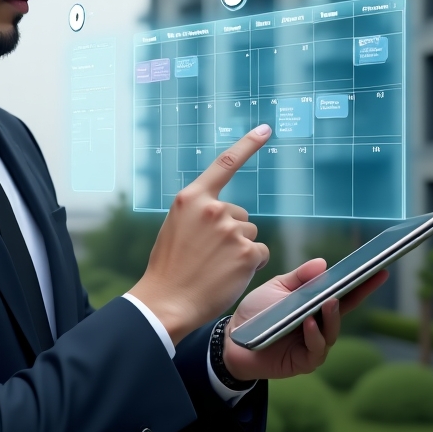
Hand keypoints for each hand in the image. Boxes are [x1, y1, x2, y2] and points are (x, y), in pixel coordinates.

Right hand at [129, 126, 271, 345]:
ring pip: (250, 234)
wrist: (166, 302)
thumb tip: (225, 212)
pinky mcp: (246, 252)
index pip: (225, 164)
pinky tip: (228, 276)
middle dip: (232, 233)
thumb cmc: (169, 268)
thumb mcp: (176, 228)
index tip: (265, 129)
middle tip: (208, 256)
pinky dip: (250, 266)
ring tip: (215, 267)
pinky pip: (260, 253)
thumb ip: (199, 213)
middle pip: (241, 214)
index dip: (248, 145)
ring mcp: (231, 230)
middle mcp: (213, 208)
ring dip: (240, 250)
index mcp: (191, 198)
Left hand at [222, 259, 388, 380]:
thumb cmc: (256, 313)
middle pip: (344, 311)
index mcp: (315, 307)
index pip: (344, 295)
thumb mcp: (277, 288)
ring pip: (332, 331)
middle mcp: (320, 326)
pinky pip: (315, 349)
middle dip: (357, 295)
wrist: (232, 340)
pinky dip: (314, 335)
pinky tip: (308, 323)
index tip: (379, 270)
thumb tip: (323, 263)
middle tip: (364, 278)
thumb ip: (299, 278)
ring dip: (331, 316)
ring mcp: (314, 345)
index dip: (363, 284)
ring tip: (327, 301)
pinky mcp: (303, 362)